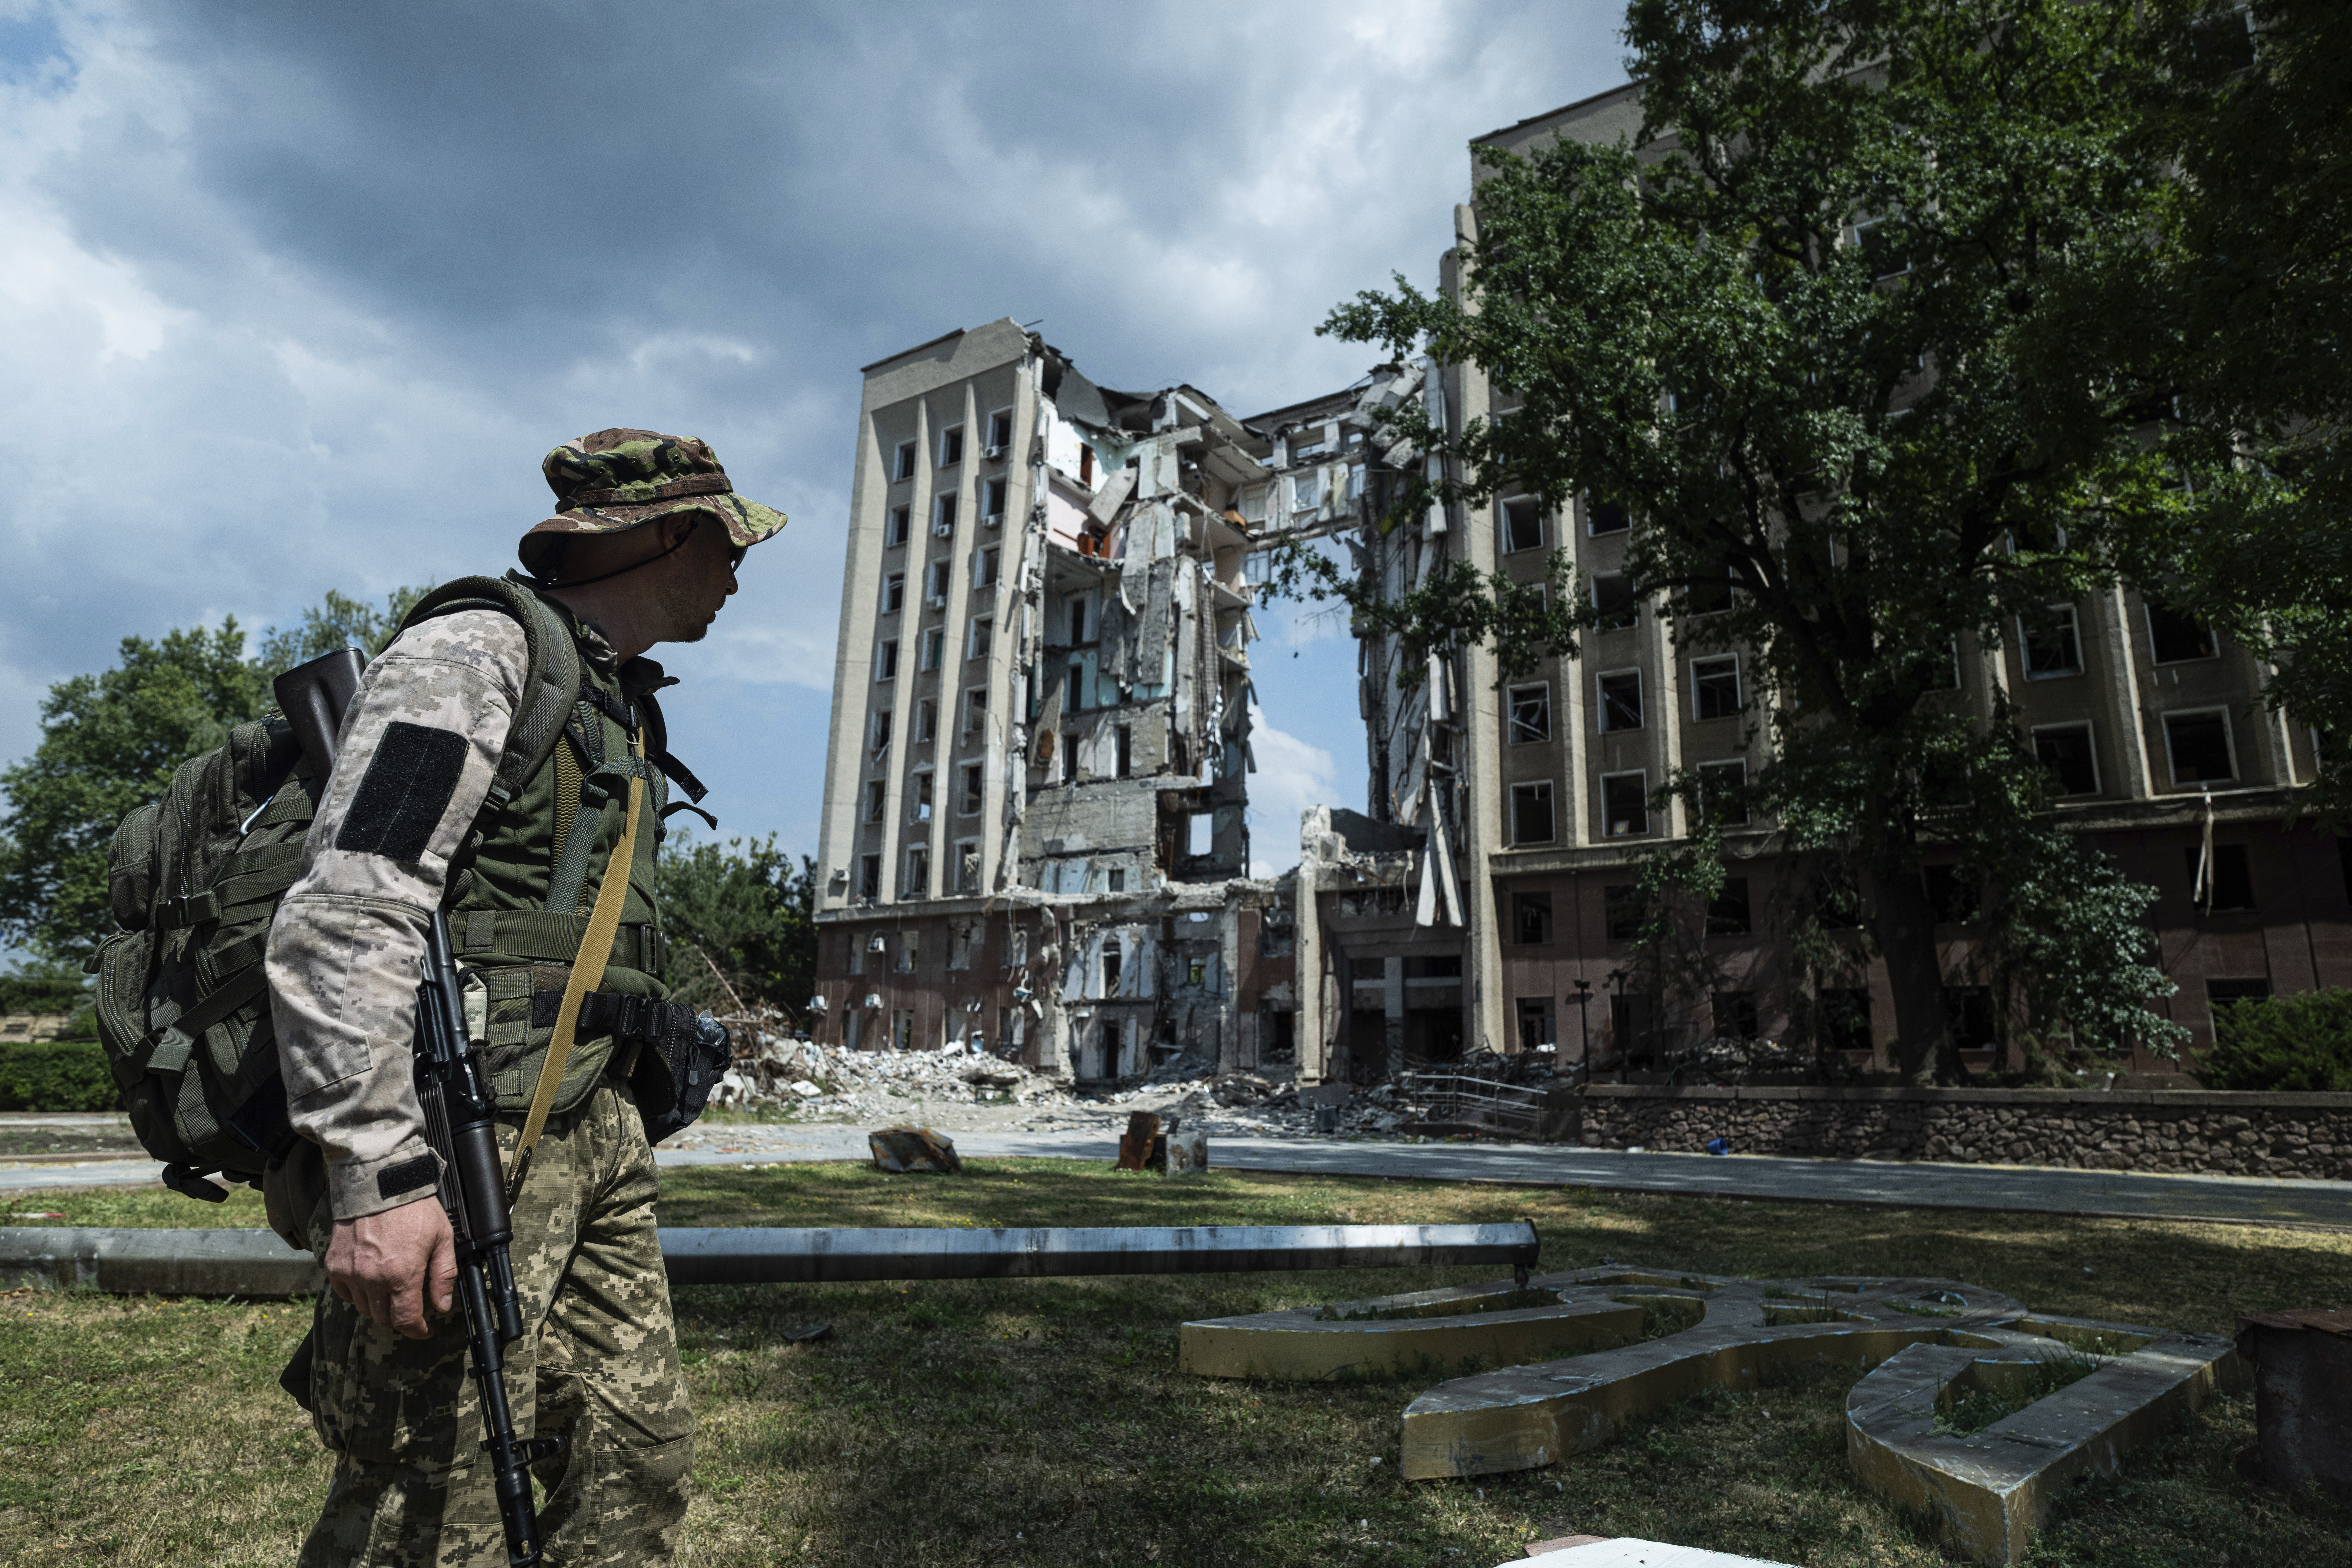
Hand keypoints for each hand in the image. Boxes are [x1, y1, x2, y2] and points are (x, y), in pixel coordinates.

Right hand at [326, 1197, 457, 1339]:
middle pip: (383, 1318)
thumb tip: (442, 1306)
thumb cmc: (415, 1208)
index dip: (416, 1330)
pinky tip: (369, 1280)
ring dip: (378, 1306)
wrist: (379, 1182)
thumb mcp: (442, 1238)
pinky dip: (357, 1293)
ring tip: (391, 1290)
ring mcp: (350, 1272)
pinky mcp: (333, 1264)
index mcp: (402, 1274)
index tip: (423, 1330)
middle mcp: (372, 1279)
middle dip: (399, 1318)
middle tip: (409, 1307)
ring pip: (363, 1308)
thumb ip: (443, 1275)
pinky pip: (344, 1292)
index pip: (406, 1319)